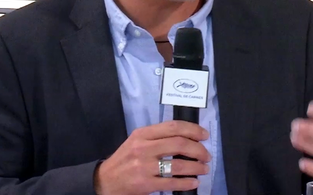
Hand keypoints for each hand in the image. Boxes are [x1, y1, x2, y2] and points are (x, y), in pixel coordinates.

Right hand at [94, 120, 210, 194]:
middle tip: (206, 155)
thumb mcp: (136, 141)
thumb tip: (186, 137)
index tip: (204, 135)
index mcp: (142, 134)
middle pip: (179, 144)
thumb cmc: (125, 159)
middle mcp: (143, 148)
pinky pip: (172, 183)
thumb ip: (157, 137)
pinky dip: (187, 183)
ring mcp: (144, 167)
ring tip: (204, 168)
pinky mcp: (145, 184)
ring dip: (196, 167)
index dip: (193, 130)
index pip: (173, 127)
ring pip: (178, 165)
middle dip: (198, 149)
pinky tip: (194, 182)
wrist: (106, 180)